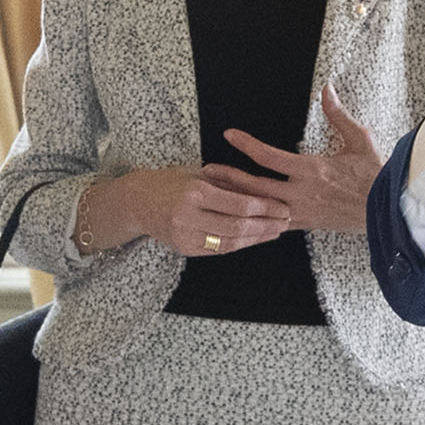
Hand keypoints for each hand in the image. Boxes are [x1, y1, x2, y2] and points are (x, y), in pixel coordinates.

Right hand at [87, 164, 289, 257]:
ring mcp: (185, 236)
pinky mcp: (184, 249)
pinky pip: (218, 250)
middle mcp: (189, 216)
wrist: (138, 201)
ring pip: (230, 242)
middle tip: (285, 222)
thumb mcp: (200, 175)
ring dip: (256, 239)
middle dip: (266, 226)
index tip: (283, 207)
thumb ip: (230, 184)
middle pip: (238, 227)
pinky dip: (239, 245)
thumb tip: (265, 192)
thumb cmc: (172, 182)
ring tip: (274, 232)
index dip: (266, 208)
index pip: (240, 205)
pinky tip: (253, 239)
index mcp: (196, 193)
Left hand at [215, 82, 384, 233]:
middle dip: (229, 177)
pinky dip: (256, 220)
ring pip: (260, 208)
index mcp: (312, 169)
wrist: (389, 210)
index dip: (246, 144)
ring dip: (237, 200)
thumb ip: (338, 115)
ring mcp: (302, 212)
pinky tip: (241, 216)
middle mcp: (302, 193)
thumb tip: (327, 90)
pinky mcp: (306, 224)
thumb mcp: (359, 140)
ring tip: (215, 194)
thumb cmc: (375, 176)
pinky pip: (274, 225)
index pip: (269, 156)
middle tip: (207, 171)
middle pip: (255, 186)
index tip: (229, 135)